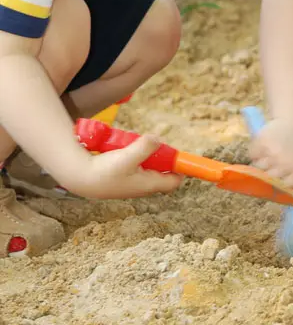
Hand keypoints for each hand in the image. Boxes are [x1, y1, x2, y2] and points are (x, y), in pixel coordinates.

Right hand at [62, 135, 181, 198]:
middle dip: (160, 155)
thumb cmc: (104, 171)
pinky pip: (135, 164)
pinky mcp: (122, 177)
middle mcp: (142, 186)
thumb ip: (146, 147)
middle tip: (150, 144)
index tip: (178, 154)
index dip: (180, 168)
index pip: (174, 181)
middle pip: (162, 171)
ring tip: (132, 145)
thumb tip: (159, 139)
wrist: (80, 178)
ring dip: (143, 153)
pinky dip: (132, 154)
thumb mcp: (128, 157)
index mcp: (149, 185)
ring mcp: (132, 182)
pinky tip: (121, 149)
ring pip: (147, 165)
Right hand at [249, 118, 292, 196]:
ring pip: (258, 169)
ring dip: (260, 165)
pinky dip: (255, 153)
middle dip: (267, 177)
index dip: (278, 190)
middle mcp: (286, 163)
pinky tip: (264, 147)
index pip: (284, 190)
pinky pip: (252, 155)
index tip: (274, 187)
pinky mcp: (262, 141)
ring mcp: (273, 152)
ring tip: (270, 155)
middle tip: (271, 168)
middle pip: (267, 181)